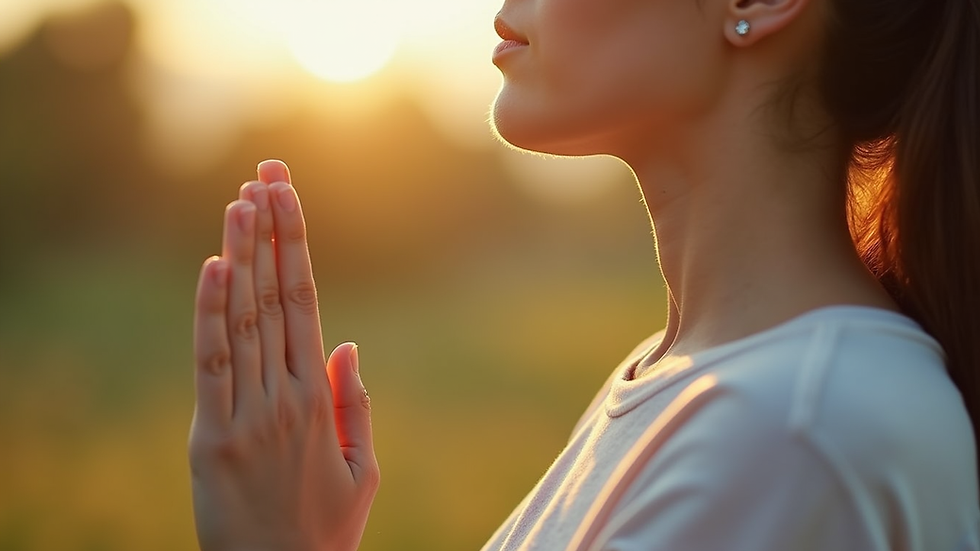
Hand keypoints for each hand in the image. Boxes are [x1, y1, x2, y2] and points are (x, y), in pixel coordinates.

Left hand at [189, 160, 378, 550]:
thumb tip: (344, 342)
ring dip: (241, 254)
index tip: (288, 195)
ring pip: (245, 319)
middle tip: (267, 173)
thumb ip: (354, 403)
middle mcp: (286, 394)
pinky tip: (215, 266)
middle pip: (276, 295)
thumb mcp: (363, 469)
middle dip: (270, 229)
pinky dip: (211, 312)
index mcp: (320, 398)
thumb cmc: (325, 529)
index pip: (308, 300)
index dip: (296, 244)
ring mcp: (247, 413)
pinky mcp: (211, 436)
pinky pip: (212, 363)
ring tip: (241, 199)